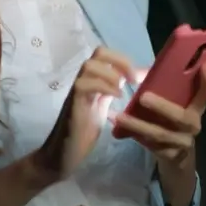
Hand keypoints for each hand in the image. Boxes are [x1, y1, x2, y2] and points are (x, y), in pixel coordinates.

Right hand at [32, 47, 136, 180]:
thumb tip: (129, 82)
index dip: (125, 59)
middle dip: (120, 61)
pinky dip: (103, 87)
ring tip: (122, 91)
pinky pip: (83, 84)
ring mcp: (76, 90)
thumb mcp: (102, 108)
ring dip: (111, 74)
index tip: (141, 75)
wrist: (64, 153)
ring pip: (90, 65)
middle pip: (99, 52)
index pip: (106, 55)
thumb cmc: (83, 133)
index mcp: (92, 80)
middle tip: (132, 79)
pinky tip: (115, 98)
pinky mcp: (72, 103)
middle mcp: (83, 81)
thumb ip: (110, 93)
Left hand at [110, 62, 205, 164]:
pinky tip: (120, 130)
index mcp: (195, 109)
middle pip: (181, 116)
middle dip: (161, 106)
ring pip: (159, 133)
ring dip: (138, 125)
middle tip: (143, 97)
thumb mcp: (173, 106)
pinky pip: (151, 146)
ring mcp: (183, 142)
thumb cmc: (171, 122)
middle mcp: (193, 125)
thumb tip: (140, 70)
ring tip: (119, 117)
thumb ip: (165, 92)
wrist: (177, 157)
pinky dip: (134, 136)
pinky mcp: (171, 156)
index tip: (204, 66)